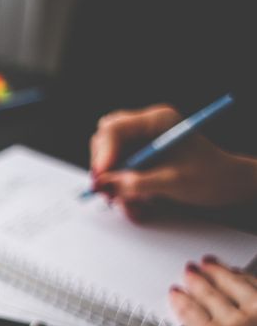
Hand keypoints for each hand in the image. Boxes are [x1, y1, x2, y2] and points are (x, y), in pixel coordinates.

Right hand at [89, 104, 256, 218]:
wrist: (226, 184)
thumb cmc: (209, 176)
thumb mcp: (172, 181)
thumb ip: (136, 182)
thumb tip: (103, 185)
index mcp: (156, 121)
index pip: (114, 129)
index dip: (103, 153)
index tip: (100, 177)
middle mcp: (145, 128)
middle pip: (105, 141)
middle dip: (104, 168)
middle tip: (106, 192)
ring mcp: (141, 142)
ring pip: (109, 159)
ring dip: (113, 183)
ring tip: (129, 203)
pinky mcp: (139, 157)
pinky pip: (118, 172)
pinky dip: (121, 190)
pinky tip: (136, 204)